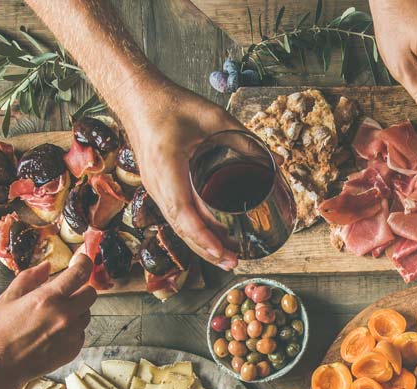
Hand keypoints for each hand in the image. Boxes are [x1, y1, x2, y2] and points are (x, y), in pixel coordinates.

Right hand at [0, 254, 95, 382]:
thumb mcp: (8, 298)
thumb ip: (29, 277)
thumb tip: (47, 266)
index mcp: (48, 299)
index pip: (80, 273)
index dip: (84, 262)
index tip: (81, 260)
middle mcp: (65, 316)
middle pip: (91, 293)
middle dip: (80, 288)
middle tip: (64, 292)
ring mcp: (71, 334)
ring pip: (87, 313)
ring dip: (76, 309)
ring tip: (53, 316)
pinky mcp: (73, 349)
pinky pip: (81, 332)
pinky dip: (72, 328)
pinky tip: (52, 332)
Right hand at [119, 79, 243, 269]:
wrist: (137, 98)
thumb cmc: (171, 104)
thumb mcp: (213, 116)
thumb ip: (245, 138)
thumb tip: (278, 162)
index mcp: (167, 167)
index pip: (183, 213)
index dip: (204, 237)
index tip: (223, 252)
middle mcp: (157, 184)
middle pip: (181, 228)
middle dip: (207, 250)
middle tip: (234, 262)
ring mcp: (156, 188)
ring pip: (178, 226)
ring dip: (201, 245)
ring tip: (227, 258)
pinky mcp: (159, 187)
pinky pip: (176, 215)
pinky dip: (194, 231)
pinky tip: (211, 240)